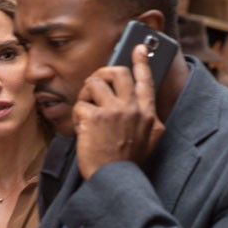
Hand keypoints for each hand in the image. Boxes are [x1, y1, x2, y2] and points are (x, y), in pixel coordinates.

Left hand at [73, 44, 164, 178]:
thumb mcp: (150, 140)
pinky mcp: (94, 118)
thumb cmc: (129, 162)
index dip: (141, 61)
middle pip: (117, 72)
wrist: (115, 180)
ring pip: (94, 83)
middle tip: (96, 81)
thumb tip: (147, 105)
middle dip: (103, 72)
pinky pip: (80, 105)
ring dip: (85, 94)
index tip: (138, 48)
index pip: (145, 79)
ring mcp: (113, 111)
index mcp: (147, 113)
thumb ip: (150, 120)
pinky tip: (82, 129)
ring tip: (86, 109)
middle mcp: (132, 108)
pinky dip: (77, 116)